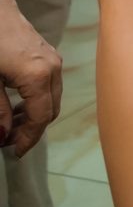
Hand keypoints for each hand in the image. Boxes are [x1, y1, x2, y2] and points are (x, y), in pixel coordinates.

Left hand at [0, 0, 61, 156]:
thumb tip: (3, 135)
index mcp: (38, 76)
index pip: (41, 118)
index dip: (29, 139)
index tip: (14, 152)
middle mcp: (53, 67)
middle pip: (51, 109)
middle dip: (32, 129)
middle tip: (8, 142)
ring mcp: (53, 59)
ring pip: (52, 97)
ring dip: (34, 115)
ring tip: (9, 125)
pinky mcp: (48, 54)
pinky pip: (50, 84)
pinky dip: (37, 99)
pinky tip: (16, 104)